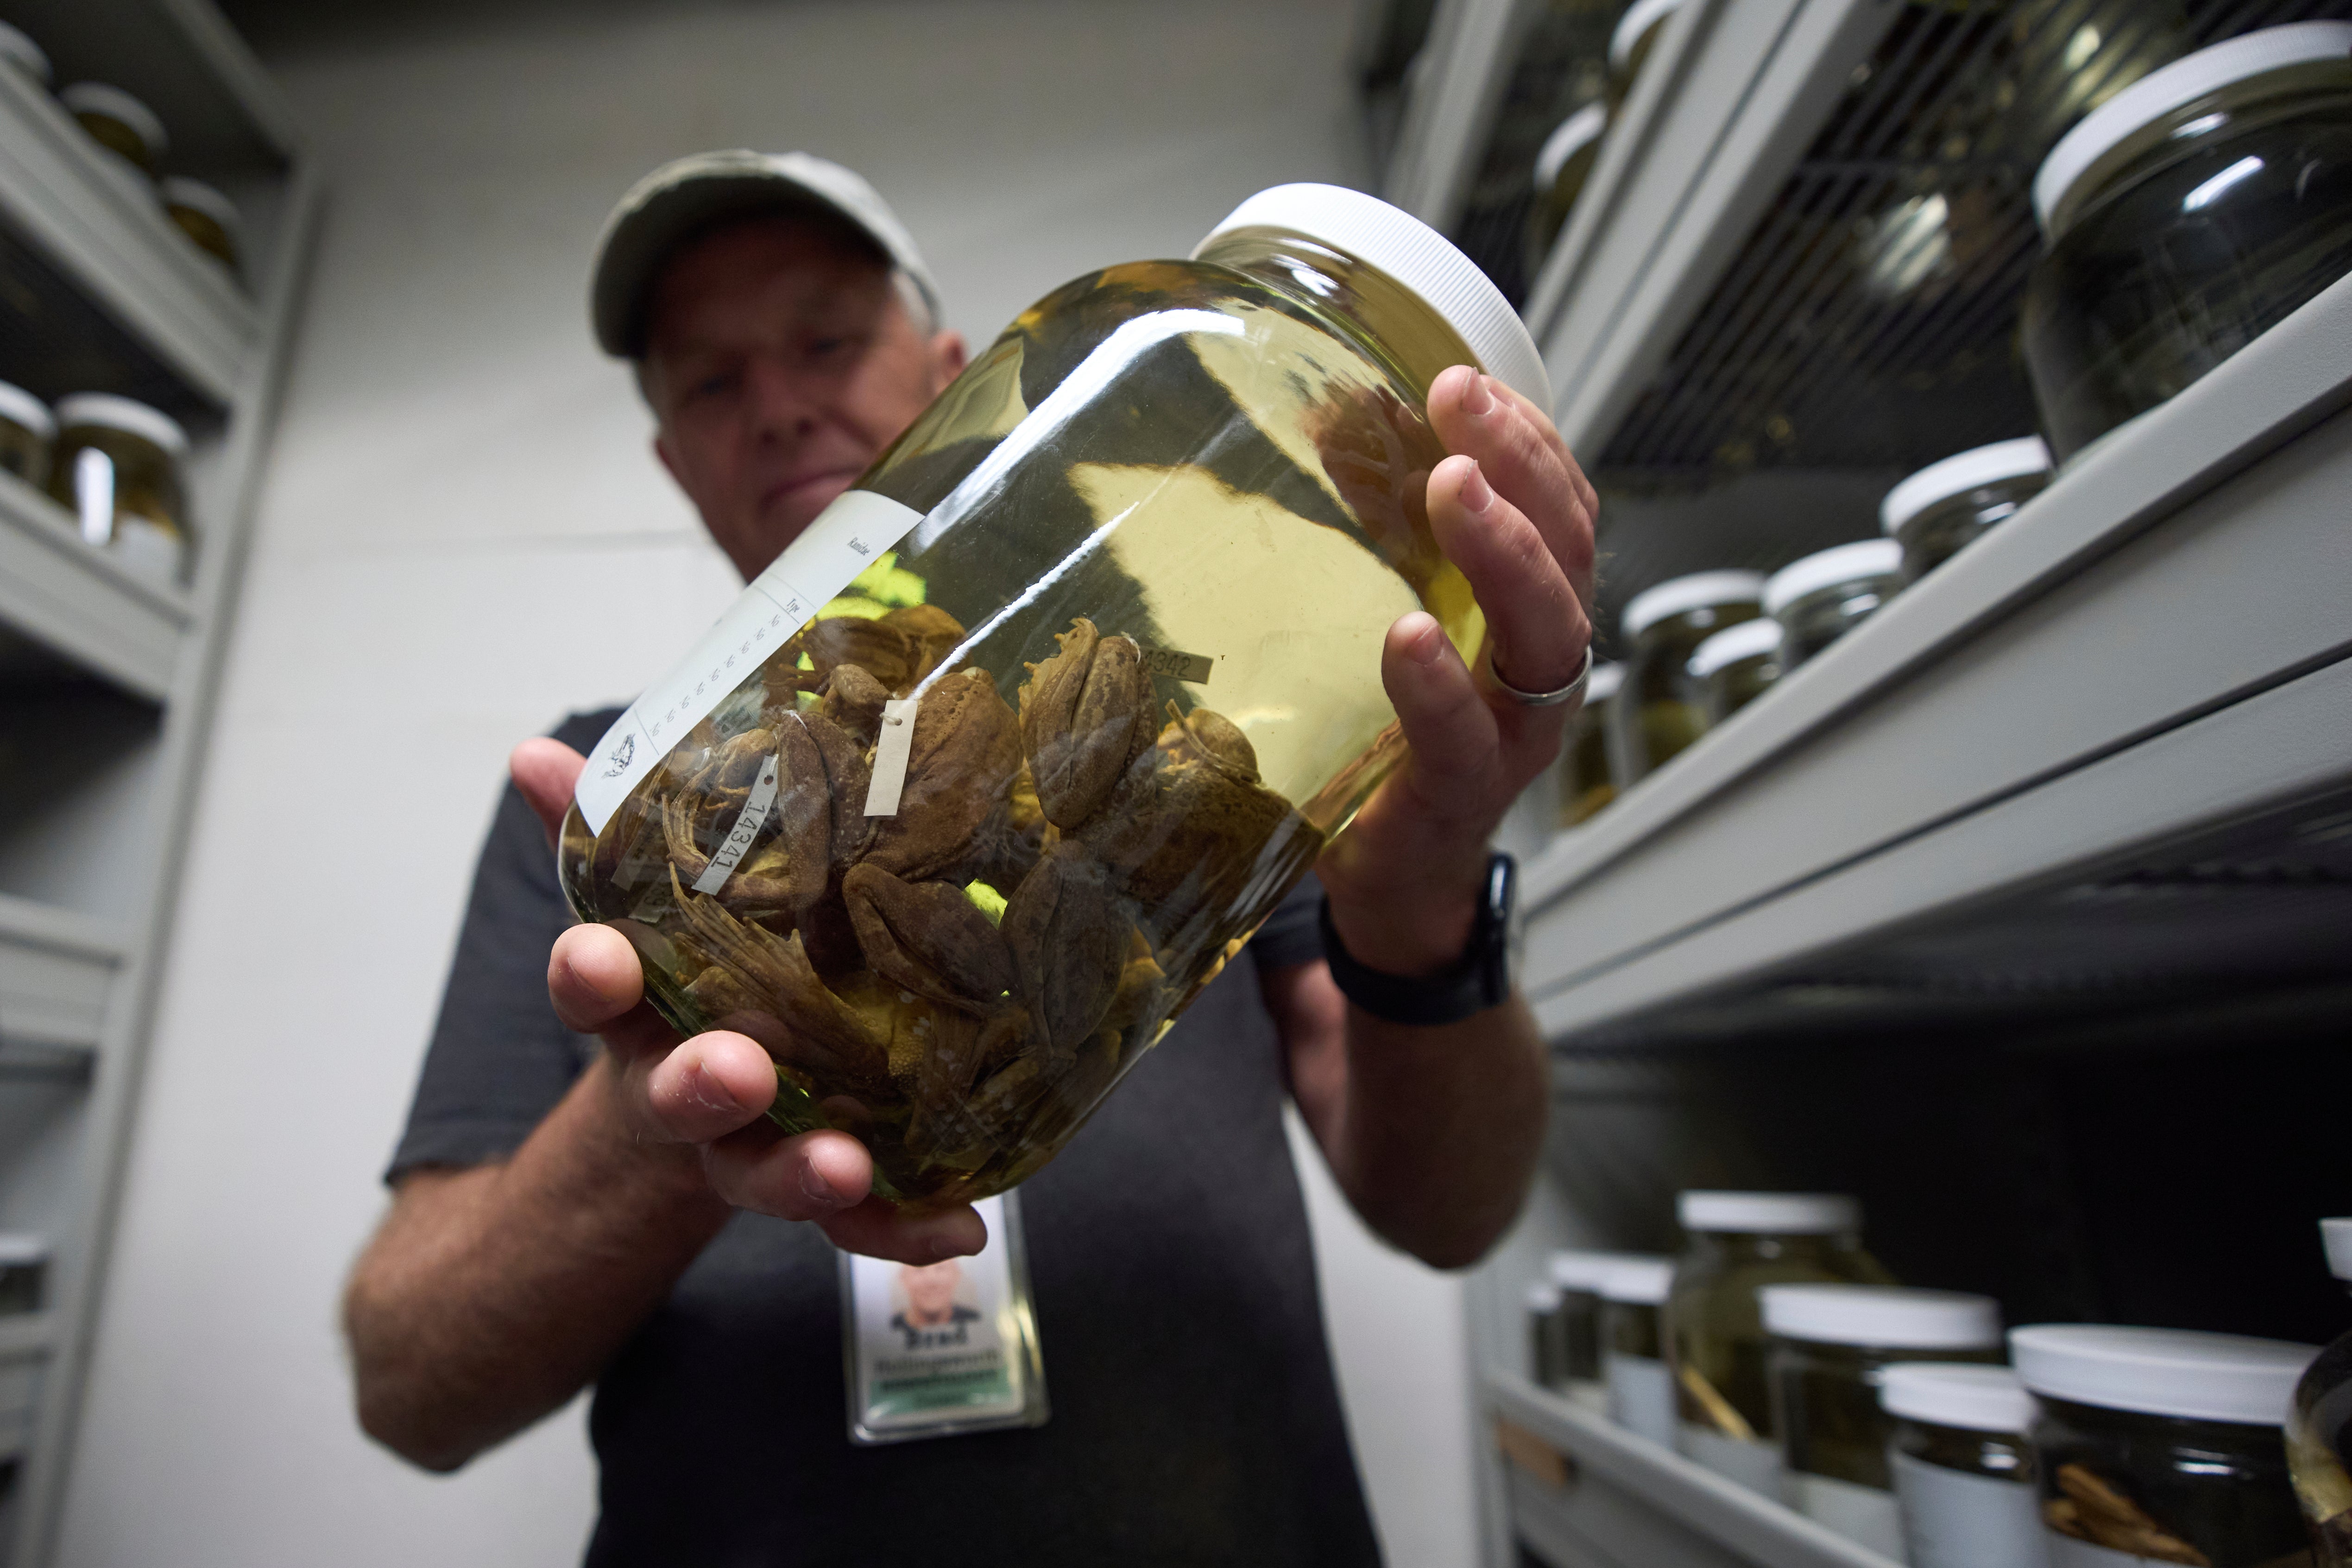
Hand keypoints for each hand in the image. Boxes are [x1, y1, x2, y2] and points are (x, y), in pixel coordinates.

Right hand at [510, 738, 986, 1264]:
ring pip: (762, 1171)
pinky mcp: (818, 1184)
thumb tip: (534, 754)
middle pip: (677, 1097)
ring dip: (801, 1173)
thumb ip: (601, 831)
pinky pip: (856, 1223)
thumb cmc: (689, 974)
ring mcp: (750, 1144)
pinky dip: (902, 1229)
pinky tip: (959, 1228)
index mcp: (639, 1012)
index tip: (596, 955)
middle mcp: (684, 1086)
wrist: (709, 1091)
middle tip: (737, 1068)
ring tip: (846, 1168)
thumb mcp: (641, 904)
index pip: (596, 992)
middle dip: (701, 1086)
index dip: (590, 976)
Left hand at [1317, 365, 1596, 976]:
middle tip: (1460, 406)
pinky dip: (1440, 686)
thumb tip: (1324, 417)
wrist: (1389, 868)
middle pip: (1568, 551)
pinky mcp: (1464, 794)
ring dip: (1504, 552)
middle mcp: (1540, 665)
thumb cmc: (1387, 730)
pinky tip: (1409, 637)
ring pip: (1547, 632)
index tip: (1468, 380)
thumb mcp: (1378, 612)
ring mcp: (1515, 732)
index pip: (1560, 508)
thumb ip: (1371, 533)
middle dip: (1524, 468)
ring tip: (1452, 488)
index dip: (1529, 439)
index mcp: (1527, 611)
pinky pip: (1467, 736)